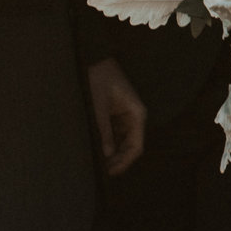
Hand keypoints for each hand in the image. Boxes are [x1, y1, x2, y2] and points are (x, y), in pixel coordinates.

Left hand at [84, 57, 145, 175]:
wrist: (93, 59)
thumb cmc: (98, 77)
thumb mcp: (98, 104)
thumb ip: (103, 129)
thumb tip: (107, 154)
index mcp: (136, 113)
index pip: (136, 146)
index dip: (125, 162)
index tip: (110, 172)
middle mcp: (134, 116)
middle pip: (129, 146)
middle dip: (117, 159)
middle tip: (100, 172)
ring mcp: (124, 116)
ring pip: (121, 142)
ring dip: (111, 152)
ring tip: (96, 163)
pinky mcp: (115, 114)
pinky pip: (113, 134)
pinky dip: (106, 142)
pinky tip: (95, 149)